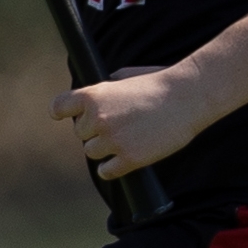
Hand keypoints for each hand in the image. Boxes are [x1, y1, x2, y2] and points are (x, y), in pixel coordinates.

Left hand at [53, 63, 206, 180]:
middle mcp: (98, 119)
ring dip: (105, 149)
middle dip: (94, 131)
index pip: (59, 107)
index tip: (64, 116)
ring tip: (125, 139)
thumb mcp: (125, 76)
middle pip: (80, 134)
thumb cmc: (160, 83)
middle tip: (117, 125)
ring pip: (92, 152)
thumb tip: (93, 101)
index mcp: (93, 95)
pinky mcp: (129, 159)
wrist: (188, 97)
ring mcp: (112, 141)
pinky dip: (112, 168)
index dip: (62, 112)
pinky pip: (106, 171)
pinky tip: (123, 160)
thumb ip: (105, 89)